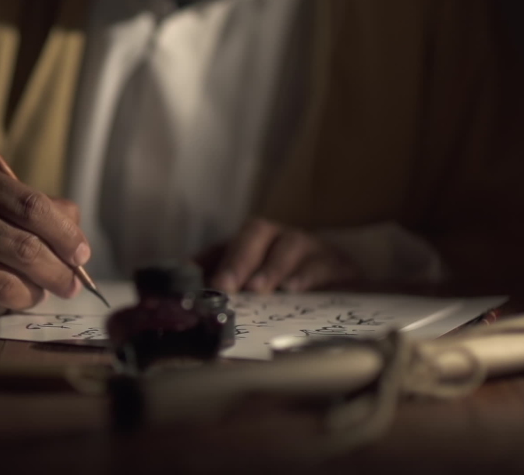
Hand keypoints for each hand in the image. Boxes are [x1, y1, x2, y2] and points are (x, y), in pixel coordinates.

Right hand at [0, 163, 88, 309]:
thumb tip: (78, 245)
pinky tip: (26, 293)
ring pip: (12, 278)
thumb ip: (46, 211)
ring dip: (41, 288)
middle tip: (74, 283)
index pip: (33, 206)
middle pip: (25, 245)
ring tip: (49, 287)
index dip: (65, 234)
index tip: (82, 254)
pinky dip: (21, 299)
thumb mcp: (5, 198)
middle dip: (59, 269)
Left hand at [196, 218, 360, 293]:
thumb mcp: (250, 286)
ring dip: (272, 267)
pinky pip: (327, 265)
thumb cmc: (287, 288)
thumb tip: (182, 283)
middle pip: (259, 232)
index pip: (232, 240)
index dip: (218, 259)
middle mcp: (283, 238)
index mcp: (257, 240)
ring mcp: (313, 249)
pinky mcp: (341, 267)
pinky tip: (296, 290)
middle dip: (239, 258)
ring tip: (259, 289)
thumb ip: (217, 281)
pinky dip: (310, 276)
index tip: (207, 284)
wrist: (342, 291)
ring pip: (292, 244)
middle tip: (226, 286)